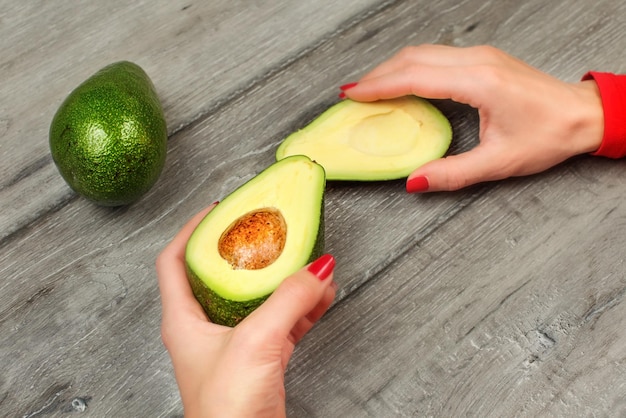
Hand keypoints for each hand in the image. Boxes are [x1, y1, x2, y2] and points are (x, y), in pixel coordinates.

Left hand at [156, 204, 335, 417]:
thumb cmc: (226, 410)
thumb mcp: (256, 341)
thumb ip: (288, 300)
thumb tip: (317, 269)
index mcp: (184, 319)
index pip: (174, 260)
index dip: (192, 229)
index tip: (219, 208)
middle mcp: (205, 329)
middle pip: (222, 275)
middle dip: (250, 251)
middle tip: (270, 229)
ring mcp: (233, 345)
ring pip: (258, 298)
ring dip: (285, 280)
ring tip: (310, 262)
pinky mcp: (260, 361)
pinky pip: (282, 322)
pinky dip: (301, 307)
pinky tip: (321, 296)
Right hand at [340, 44, 603, 191]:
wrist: (582, 114)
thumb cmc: (549, 135)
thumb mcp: (499, 162)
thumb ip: (452, 173)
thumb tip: (414, 181)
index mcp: (480, 82)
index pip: (415, 77)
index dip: (379, 85)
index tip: (352, 94)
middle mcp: (478, 61)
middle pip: (413, 58)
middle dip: (378, 74)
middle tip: (352, 94)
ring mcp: (481, 56)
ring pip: (424, 53)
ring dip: (393, 68)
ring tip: (371, 88)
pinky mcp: (483, 59)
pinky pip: (437, 55)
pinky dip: (411, 67)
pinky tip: (402, 82)